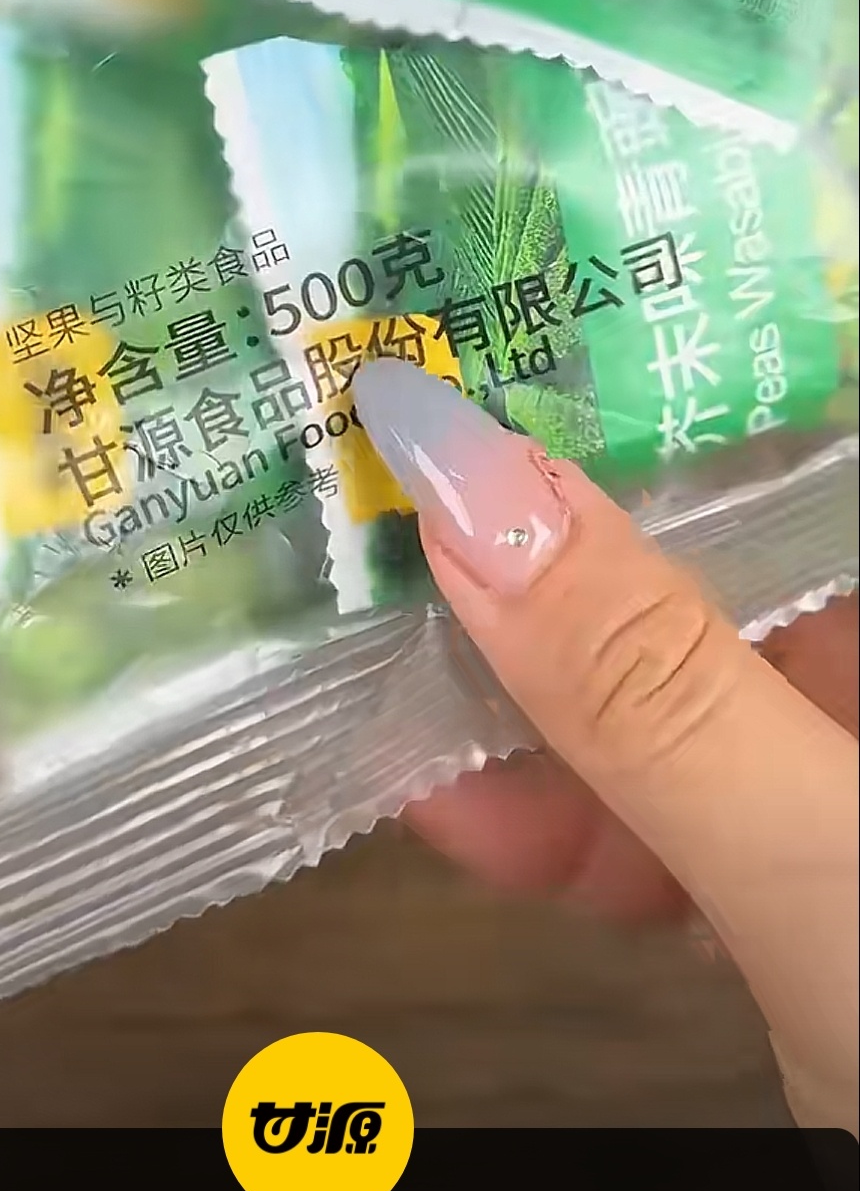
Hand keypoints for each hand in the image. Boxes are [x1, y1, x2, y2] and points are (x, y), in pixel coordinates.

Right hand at [356, 361, 858, 1134]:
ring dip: (541, 697)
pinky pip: (704, 814)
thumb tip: (466, 484)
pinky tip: (461, 818)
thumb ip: (651, 689)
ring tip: (377, 657)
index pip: (823, 407)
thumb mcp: (836, 869)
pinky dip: (587, 825)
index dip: (681, 344)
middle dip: (567, 526)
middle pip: (749, 539)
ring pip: (704, 686)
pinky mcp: (841, 886)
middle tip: (387, 471)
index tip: (512, 304)